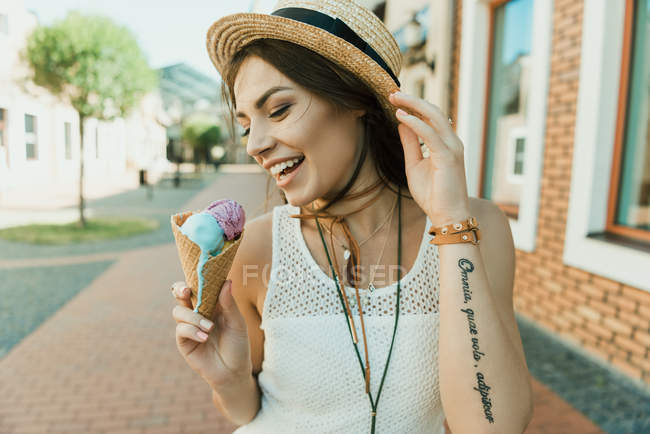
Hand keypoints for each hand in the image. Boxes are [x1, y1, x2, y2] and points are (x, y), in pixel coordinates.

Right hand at [171, 280, 251, 388]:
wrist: (234, 372)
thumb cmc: (238, 345)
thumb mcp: (237, 323)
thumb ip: (229, 304)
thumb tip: (227, 281)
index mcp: (211, 304)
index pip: (198, 286)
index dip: (194, 278)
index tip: (197, 273)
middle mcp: (197, 313)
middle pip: (180, 295)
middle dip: (180, 289)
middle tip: (187, 291)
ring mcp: (189, 327)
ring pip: (179, 311)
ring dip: (193, 317)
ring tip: (209, 328)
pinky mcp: (184, 342)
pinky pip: (180, 330)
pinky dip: (192, 331)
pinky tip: (204, 337)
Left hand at [389, 91, 470, 225]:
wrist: (448, 216)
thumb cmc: (433, 194)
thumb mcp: (414, 165)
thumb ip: (410, 144)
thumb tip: (402, 124)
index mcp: (446, 143)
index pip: (431, 116)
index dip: (414, 105)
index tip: (395, 98)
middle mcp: (452, 141)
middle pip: (433, 110)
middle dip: (413, 99)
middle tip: (392, 92)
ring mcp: (452, 148)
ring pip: (434, 116)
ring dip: (413, 105)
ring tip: (395, 98)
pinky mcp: (448, 157)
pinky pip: (430, 134)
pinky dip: (415, 123)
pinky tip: (401, 116)